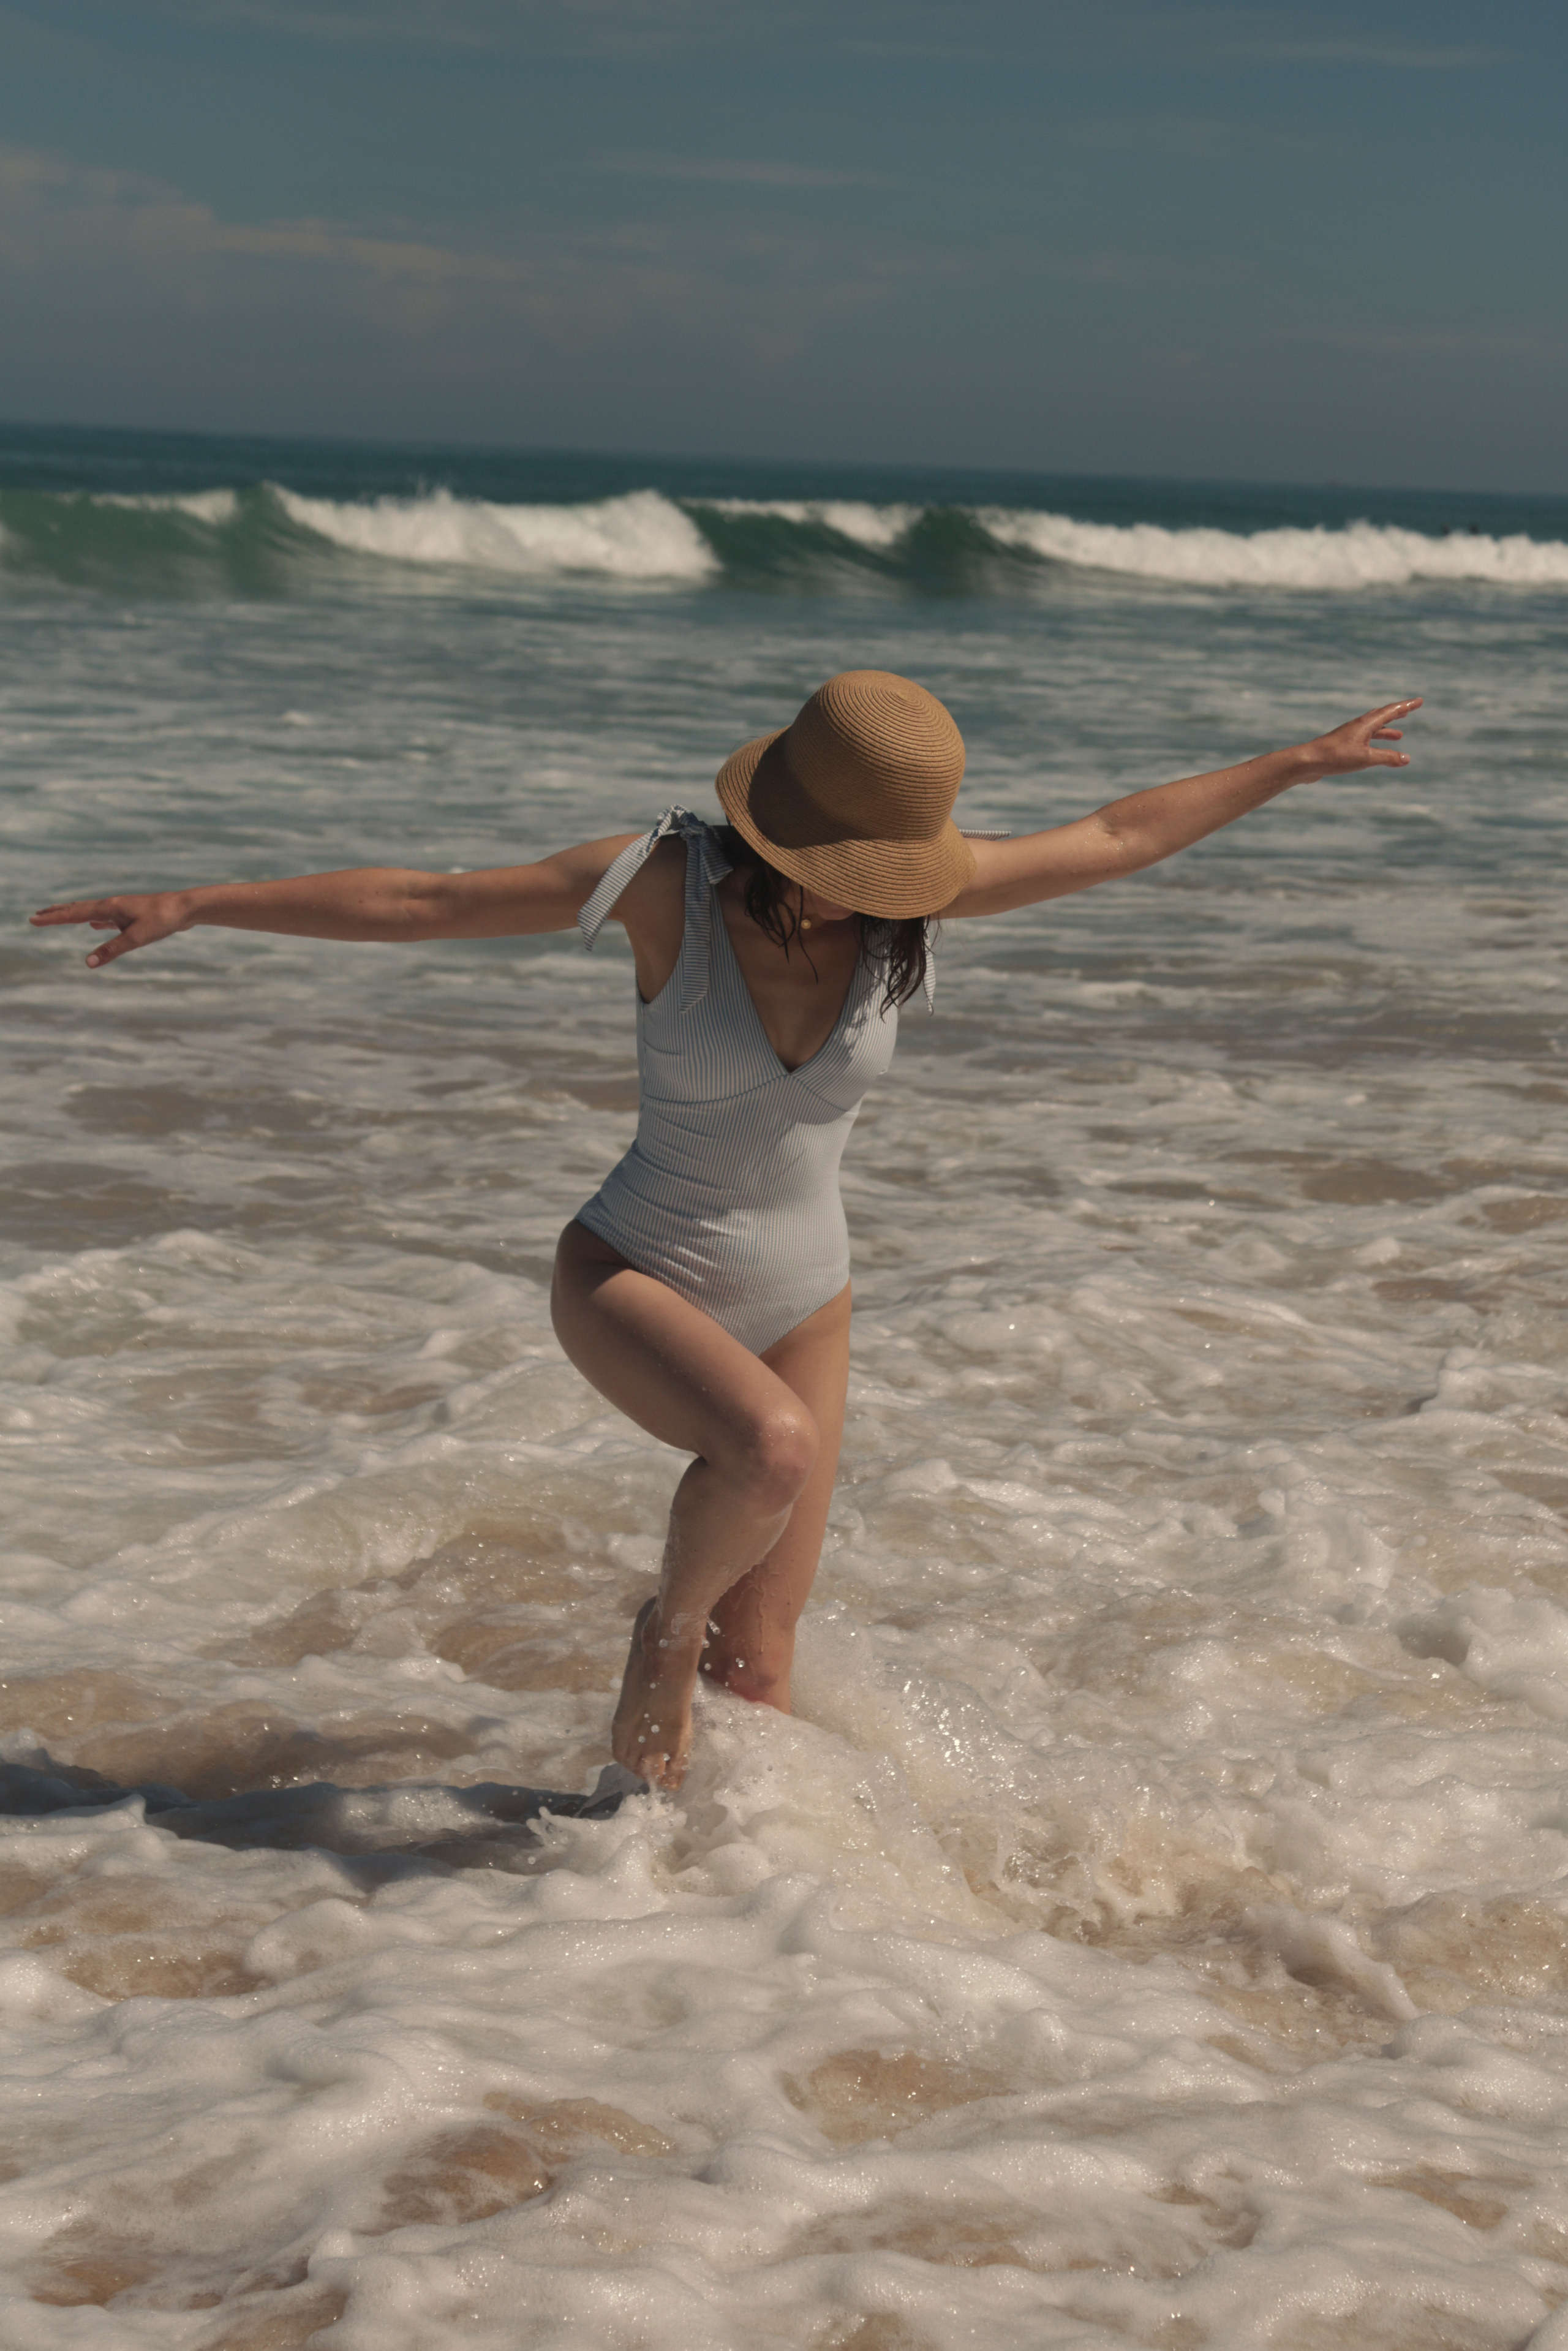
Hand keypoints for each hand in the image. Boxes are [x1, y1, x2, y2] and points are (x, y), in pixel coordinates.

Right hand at [30, 890, 188, 968]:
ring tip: (60, 916)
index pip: (74, 914)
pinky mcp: (132, 914)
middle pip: (78, 909)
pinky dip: (96, 920)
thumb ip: (111, 950)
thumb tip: (88, 963)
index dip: (53, 918)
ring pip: (91, 912)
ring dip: (73, 915)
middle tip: (37, 915)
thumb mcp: (136, 938)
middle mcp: (112, 905)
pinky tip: (96, 924)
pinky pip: (107, 917)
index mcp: (109, 908)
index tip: (33, 919)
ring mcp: (122, 909)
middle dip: (57, 913)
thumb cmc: (162, 920)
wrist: (186, 907)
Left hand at [1306, 698, 1421, 776]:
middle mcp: (1358, 726)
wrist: (1307, 762)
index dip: (1406, 706)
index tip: (1419, 701)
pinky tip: (1374, 751)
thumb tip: (1407, 758)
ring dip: (1387, 730)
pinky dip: (1374, 742)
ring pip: (1372, 729)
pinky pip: (1363, 740)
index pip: (1390, 711)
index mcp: (1365, 724)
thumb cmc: (1335, 757)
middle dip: (1397, 713)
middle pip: (1381, 716)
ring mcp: (1349, 735)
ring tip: (1399, 735)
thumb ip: (1387, 757)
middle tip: (1409, 710)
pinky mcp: (1342, 746)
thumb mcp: (1365, 759)